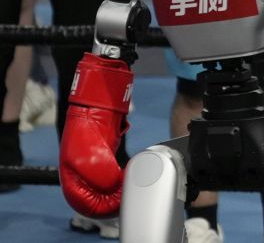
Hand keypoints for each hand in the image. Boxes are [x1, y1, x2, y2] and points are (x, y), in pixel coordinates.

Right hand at [60, 53, 131, 217]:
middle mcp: (84, 183)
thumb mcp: (92, 159)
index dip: (109, 207)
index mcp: (73, 186)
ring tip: (134, 182)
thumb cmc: (85, 133)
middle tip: (132, 190)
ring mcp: (96, 173)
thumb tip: (119, 186)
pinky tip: (132, 174)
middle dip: (119, 198)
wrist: (94, 110)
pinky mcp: (107, 164)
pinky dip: (126, 178)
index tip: (124, 199)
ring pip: (112, 191)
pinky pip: (118, 178)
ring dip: (124, 189)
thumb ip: (105, 178)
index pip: (91, 208)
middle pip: (104, 202)